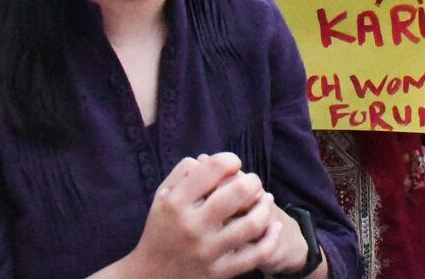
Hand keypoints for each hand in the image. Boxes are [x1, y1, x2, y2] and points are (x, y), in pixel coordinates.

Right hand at [132, 153, 294, 278]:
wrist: (150, 276)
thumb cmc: (161, 229)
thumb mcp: (163, 197)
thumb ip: (183, 173)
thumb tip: (209, 158)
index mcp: (176, 203)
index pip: (213, 168)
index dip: (230, 160)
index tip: (233, 164)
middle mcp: (192, 226)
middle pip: (238, 192)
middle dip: (253, 181)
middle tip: (253, 182)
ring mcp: (208, 252)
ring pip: (252, 223)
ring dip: (265, 207)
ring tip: (265, 200)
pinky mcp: (220, 273)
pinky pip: (257, 255)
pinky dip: (271, 237)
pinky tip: (273, 226)